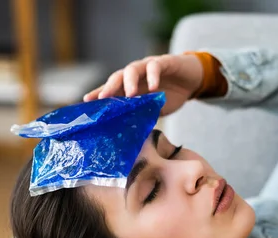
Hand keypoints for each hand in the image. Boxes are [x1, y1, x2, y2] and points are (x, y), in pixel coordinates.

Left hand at [83, 54, 202, 115]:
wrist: (191, 80)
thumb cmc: (170, 94)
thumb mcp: (154, 108)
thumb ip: (142, 115)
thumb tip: (131, 135)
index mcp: (131, 86)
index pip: (112, 89)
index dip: (99, 94)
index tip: (87, 101)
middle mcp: (136, 75)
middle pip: (117, 77)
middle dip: (110, 87)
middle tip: (104, 98)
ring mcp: (148, 67)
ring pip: (133, 69)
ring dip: (129, 81)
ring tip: (130, 94)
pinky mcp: (164, 62)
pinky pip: (155, 66)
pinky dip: (153, 76)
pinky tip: (153, 87)